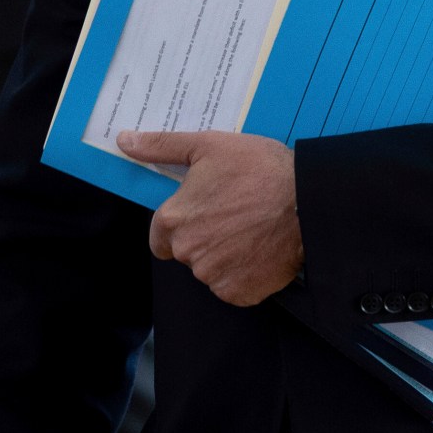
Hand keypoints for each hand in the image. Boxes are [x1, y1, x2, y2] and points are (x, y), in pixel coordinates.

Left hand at [114, 129, 301, 304]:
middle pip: (186, 252)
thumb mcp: (207, 145)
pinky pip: (233, 288)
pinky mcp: (240, 292)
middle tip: (234, 216)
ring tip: (251, 231)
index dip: (180, 224)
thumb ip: (161, 146)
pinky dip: (245, 274)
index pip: (160, 236)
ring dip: (224, 257)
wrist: (309, 201)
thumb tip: (124, 141)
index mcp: (173, 219)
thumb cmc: (260, 169)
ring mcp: (214, 275)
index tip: (204, 213)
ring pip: (209, 270)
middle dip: (204, 238)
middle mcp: (188, 252)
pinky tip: (260, 251)